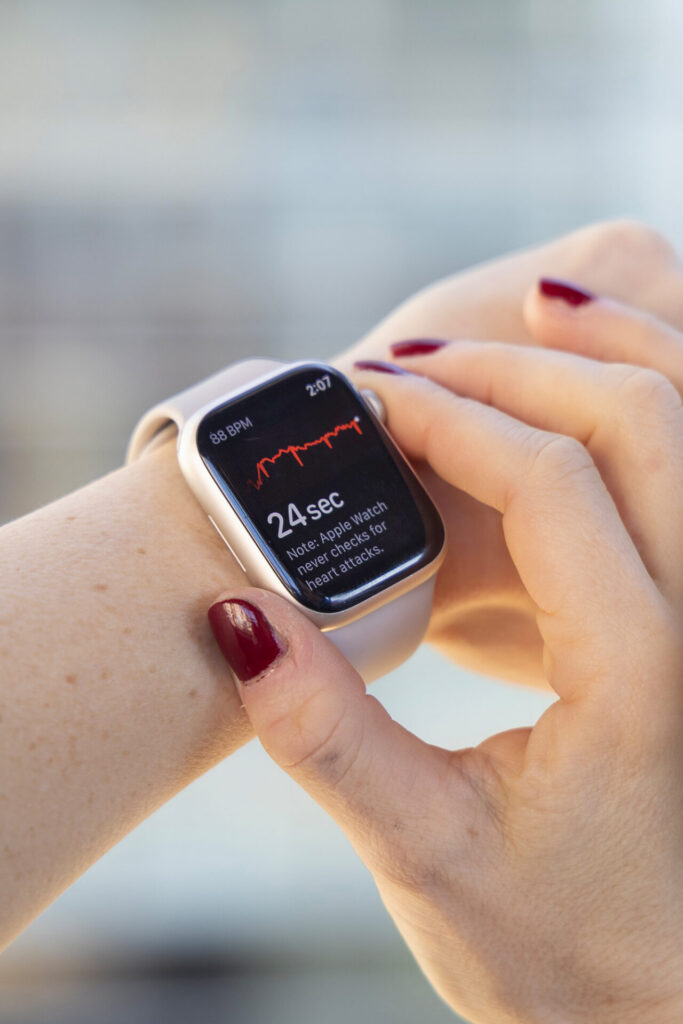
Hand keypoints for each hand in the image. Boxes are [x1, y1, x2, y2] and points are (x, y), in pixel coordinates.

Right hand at [208, 302, 682, 1022]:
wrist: (659, 1000)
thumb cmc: (555, 947)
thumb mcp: (420, 850)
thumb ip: (322, 735)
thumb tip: (240, 621)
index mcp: (642, 674)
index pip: (556, 485)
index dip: (453, 422)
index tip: (370, 405)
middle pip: (644, 421)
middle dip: (522, 369)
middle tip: (415, 369)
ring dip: (615, 354)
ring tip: (528, 316)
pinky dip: (654, 402)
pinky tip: (596, 384)